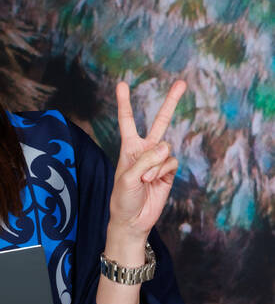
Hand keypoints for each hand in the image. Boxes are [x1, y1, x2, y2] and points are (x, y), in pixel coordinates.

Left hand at [108, 79, 184, 243]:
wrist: (133, 220)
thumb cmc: (123, 199)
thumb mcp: (127, 177)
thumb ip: (145, 160)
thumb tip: (165, 147)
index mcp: (129, 147)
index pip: (128, 120)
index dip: (125, 102)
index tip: (122, 84)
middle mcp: (145, 150)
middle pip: (161, 121)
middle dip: (171, 102)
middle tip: (182, 83)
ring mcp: (158, 161)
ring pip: (165, 148)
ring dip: (155, 164)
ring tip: (144, 179)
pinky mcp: (168, 172)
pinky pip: (171, 162)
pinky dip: (162, 171)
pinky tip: (153, 181)